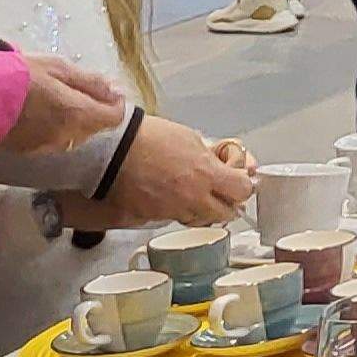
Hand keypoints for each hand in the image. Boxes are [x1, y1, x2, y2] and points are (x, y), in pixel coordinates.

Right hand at [0, 54, 128, 158]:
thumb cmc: (18, 76)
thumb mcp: (57, 69)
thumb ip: (90, 82)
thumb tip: (116, 91)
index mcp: (78, 115)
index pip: (114, 117)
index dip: (114, 102)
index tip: (106, 89)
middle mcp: (66, 137)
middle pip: (93, 127)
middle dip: (92, 109)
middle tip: (75, 88)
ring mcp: (45, 147)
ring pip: (72, 135)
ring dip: (72, 120)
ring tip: (53, 98)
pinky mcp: (26, 151)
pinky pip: (51, 141)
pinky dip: (52, 128)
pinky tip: (36, 112)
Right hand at [94, 114, 256, 226]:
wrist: (113, 148)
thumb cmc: (150, 137)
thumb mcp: (191, 138)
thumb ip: (213, 156)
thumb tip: (227, 162)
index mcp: (206, 174)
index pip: (243, 190)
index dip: (244, 185)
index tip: (239, 178)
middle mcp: (192, 197)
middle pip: (226, 213)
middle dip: (228, 202)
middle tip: (222, 191)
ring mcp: (172, 210)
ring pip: (200, 219)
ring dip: (203, 209)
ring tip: (194, 192)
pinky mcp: (153, 217)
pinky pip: (175, 218)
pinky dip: (179, 210)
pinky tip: (173, 196)